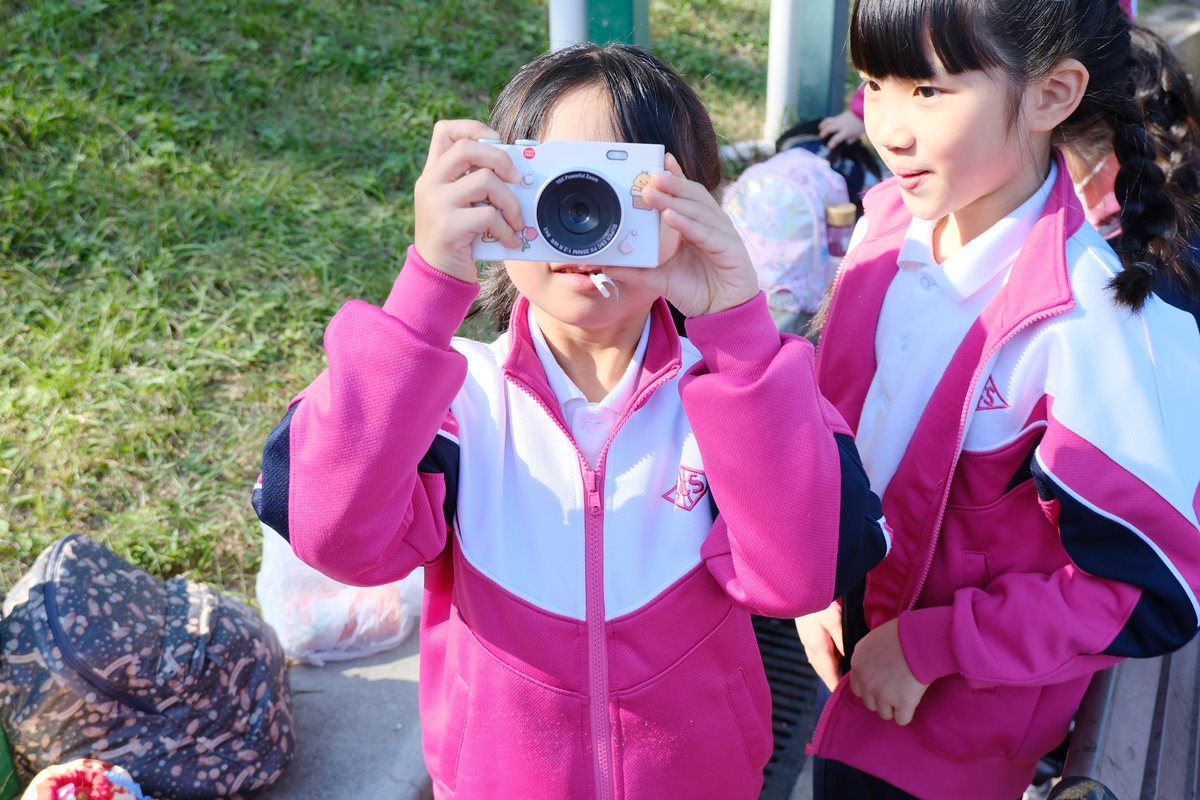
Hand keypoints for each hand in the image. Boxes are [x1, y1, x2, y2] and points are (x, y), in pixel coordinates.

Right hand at [413, 120, 524, 281]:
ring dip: (510, 202)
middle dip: (502, 160)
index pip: (445, 131)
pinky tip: (510, 241)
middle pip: (469, 148)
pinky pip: (489, 216)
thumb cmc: (456, 240)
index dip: (474, 128)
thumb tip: (517, 171)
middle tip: (517, 180)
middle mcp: (430, 183)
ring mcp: (436, 203)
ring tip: (516, 221)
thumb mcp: (458, 206)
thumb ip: (475, 185)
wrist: (436, 277)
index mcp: (432, 173)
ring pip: (485, 180)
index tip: (497, 143)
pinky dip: (507, 229)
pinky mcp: (448, 226)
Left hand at [605, 154, 759, 316]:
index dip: (676, 176)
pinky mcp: (730, 252)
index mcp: (699, 227)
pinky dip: (688, 224)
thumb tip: (609, 265)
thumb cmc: (698, 292)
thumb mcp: (661, 279)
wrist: (722, 316)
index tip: (659, 161)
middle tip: (649, 174)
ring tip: (652, 192)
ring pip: (698, 211)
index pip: (688, 195)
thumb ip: (637, 270)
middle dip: (671, 183)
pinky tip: (671, 216)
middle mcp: (713, 226)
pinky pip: (707, 234)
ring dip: (674, 200)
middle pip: (693, 197)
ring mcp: (724, 237)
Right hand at [795, 602, 843, 691]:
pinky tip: (834, 660)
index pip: (829, 674)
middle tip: (845, 692)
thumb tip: (848, 659)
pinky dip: (827, 662)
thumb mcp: (834, 620)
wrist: (799, 589)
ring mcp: (807, 642)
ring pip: (820, 664)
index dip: (837, 686)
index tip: (845, 696)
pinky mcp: (808, 635)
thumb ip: (842, 640)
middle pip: (823, 672)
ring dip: (829, 672)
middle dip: (833, 682)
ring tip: (841, 679)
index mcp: (818, 647)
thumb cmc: (818, 602)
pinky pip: (818, 655)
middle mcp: (810, 648)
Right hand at [817, 110, 865, 149]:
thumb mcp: (857, 135)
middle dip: (823, 133)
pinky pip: (830, 119)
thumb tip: (847, 142)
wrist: (863, 113)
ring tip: (819, 128)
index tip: (829, 147)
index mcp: (846, 132)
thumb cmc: (861, 125)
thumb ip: (851, 139)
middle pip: (829, 128)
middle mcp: (840, 125)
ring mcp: (839, 120)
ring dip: (822, 125)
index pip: (836, 139)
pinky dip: (826, 122)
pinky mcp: (839, 116)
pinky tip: (824, 124)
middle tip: (821, 137)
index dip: (831, 144)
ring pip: (827, 122)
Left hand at [847, 618, 928, 725]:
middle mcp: (866, 683)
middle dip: (881, 699)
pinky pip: (901, 719)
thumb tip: (870, 663)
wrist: (919, 640)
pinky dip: (907, 714)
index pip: (857, 689)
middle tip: (895, 689)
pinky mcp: (902, 703)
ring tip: (904, 696)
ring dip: (893, 707)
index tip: (882, 684)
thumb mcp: (873, 639)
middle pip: (870, 703)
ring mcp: (883, 695)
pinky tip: (912, 703)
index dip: (870, 688)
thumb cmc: (899, 633)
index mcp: (858, 665)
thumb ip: (866, 655)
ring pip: (885, 713)